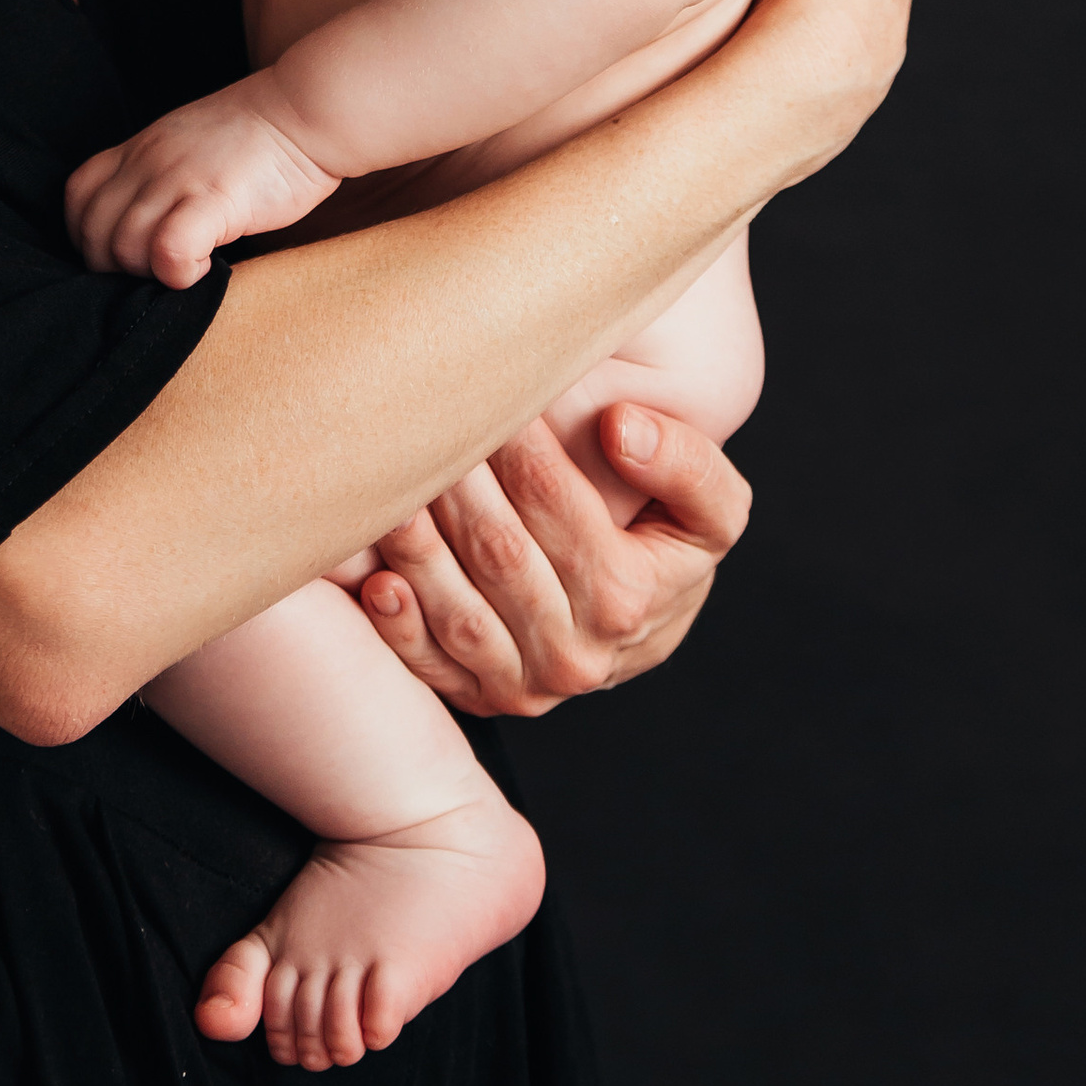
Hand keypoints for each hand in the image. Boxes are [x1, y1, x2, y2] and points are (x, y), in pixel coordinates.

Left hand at [68, 78, 340, 285]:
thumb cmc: (259, 137)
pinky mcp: (214, 198)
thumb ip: (158, 177)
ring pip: (124, 246)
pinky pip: (168, 249)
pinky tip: (203, 269)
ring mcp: (178, 178)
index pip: (78, 197)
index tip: (124, 254)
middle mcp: (149, 161)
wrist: (308, 109)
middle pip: (94, 230)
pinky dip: (177, 273)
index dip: (89, 236)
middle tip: (156, 272)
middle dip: (115, 267)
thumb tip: (142, 231)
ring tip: (184, 269)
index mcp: (140, 148)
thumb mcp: (188, 146)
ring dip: (148, 273)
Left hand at [351, 404, 747, 714]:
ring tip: (386, 485)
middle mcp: (575, 651)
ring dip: (417, 546)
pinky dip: (399, 627)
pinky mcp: (480, 697)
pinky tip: (376, 581)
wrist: (647, 632)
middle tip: (418, 419)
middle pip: (499, 549)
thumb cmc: (668, 551)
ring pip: (459, 609)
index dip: (515, 442)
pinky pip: (431, 666)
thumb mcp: (710, 511)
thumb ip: (687, 465)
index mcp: (628, 596)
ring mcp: (525, 682)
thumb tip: (621, 425)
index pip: (554, 500)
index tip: (485, 389)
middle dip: (456, 480)